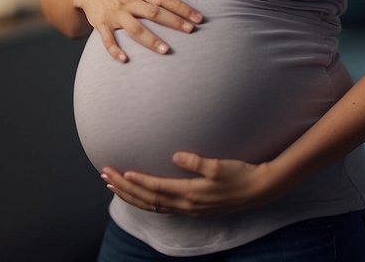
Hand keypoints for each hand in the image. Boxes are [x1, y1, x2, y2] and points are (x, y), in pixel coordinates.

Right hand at [70, 0, 203, 60]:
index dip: (182, 8)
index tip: (198, 19)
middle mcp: (128, 1)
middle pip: (153, 13)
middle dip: (173, 22)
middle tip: (190, 31)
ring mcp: (115, 14)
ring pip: (134, 28)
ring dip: (150, 39)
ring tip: (166, 50)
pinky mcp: (101, 24)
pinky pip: (107, 39)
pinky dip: (114, 50)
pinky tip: (125, 60)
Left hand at [101, 153, 285, 216]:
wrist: (259, 189)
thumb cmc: (241, 174)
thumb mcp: (220, 165)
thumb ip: (196, 161)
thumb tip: (175, 156)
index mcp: (191, 193)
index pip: (156, 188)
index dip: (137, 181)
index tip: (120, 172)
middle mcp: (186, 205)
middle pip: (148, 199)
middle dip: (125, 188)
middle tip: (105, 176)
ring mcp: (189, 209)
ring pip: (152, 206)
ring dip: (131, 196)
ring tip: (113, 185)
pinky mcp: (193, 208)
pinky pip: (162, 208)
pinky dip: (146, 201)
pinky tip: (139, 195)